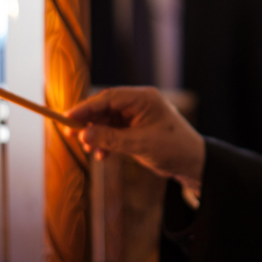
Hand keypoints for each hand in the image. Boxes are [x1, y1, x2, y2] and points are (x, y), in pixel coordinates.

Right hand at [67, 86, 205, 191]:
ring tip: (89, 150)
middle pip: (105, 108)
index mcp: (144, 98)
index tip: (68, 117)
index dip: (86, 107)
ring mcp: (137, 116)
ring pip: (108, 122)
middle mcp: (139, 104)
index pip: (109, 98)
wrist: (193, 163)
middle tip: (71, 134)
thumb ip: (111, 139)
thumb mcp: (140, 144)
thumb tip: (84, 134)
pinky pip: (114, 132)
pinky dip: (106, 143)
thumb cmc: (173, 149)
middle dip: (89, 123)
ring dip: (96, 135)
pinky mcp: (136, 129)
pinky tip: (102, 156)